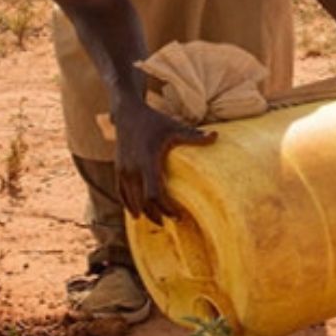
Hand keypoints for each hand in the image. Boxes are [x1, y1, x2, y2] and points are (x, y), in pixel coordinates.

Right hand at [112, 103, 215, 223]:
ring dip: (143, 212)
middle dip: (156, 214)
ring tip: (158, 222)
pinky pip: (121, 192)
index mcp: (148, 160)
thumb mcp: (175, 127)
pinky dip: (129, 204)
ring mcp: (123, 169)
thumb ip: (194, 135)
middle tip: (172, 222)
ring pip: (131, 199)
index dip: (165, 208)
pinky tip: (137, 214)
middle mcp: (133, 168)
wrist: (128, 113)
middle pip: (142, 202)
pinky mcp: (118, 169)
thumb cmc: (155, 121)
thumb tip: (217, 136)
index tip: (178, 215)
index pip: (154, 193)